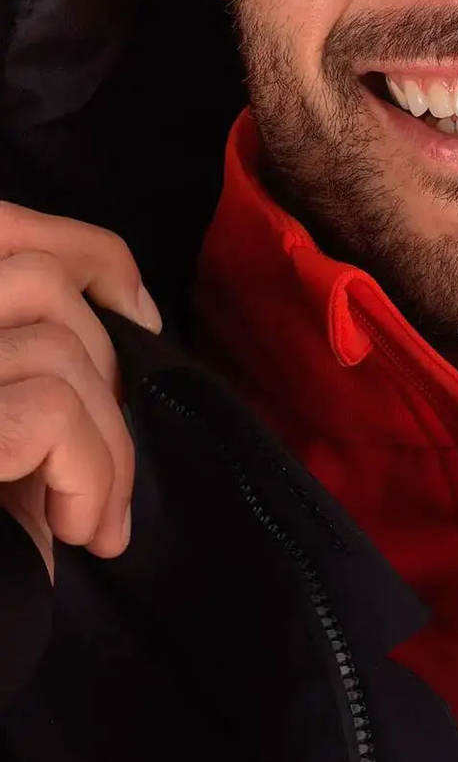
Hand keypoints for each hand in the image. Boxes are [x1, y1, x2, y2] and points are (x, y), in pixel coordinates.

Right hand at [0, 201, 162, 582]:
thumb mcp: (8, 441)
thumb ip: (30, 368)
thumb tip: (127, 315)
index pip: (1, 227)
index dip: (91, 257)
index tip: (141, 316)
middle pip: (39, 280)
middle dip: (109, 371)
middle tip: (110, 460)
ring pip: (56, 348)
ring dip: (109, 446)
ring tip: (92, 518)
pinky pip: (50, 412)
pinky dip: (93, 475)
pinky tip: (80, 534)